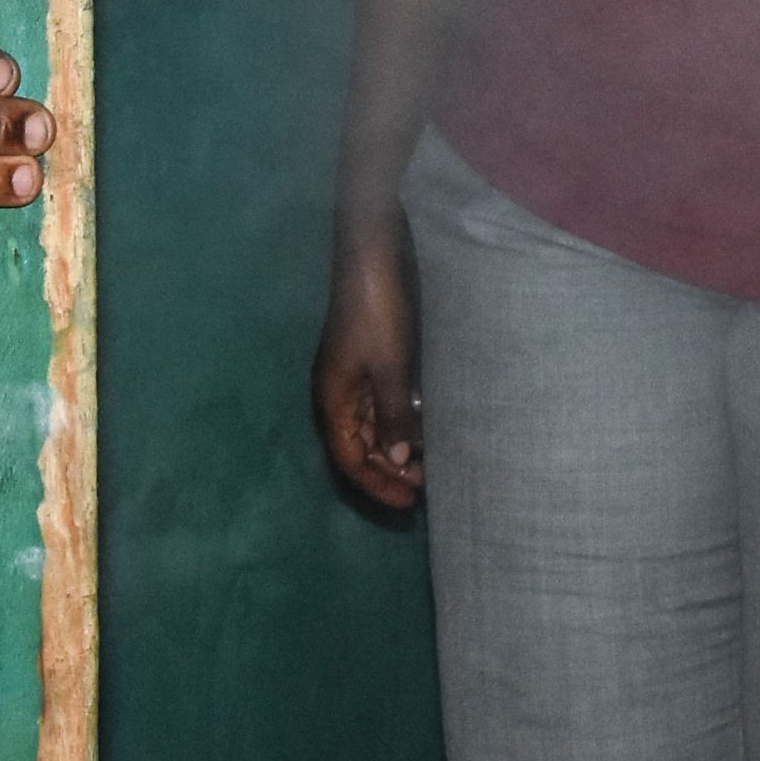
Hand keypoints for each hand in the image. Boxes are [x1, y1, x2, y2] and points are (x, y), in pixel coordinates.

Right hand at [311, 242, 424, 510]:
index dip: (376, 484)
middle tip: (424, 488)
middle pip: (358, 447)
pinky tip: (420, 431)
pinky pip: (380, 406)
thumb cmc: (377, 311)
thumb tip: (396, 461)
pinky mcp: (369, 362)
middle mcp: (338, 394)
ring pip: (370, 428)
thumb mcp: (389, 366)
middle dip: (387, 471)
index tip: (408, 503)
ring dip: (393, 450)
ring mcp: (352, 378)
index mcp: (334, 399)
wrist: (373, 257)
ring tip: (426, 466)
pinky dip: (397, 424)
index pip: (349, 458)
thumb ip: (392, 414)